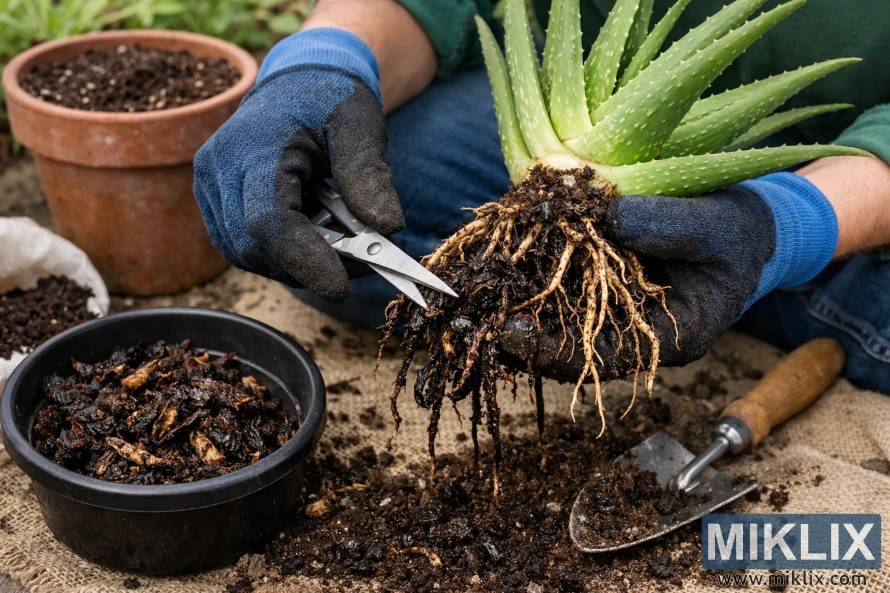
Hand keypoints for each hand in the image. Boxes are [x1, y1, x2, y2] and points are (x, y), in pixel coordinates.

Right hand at [193, 28, 403, 301]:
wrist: (298, 82)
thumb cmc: (330, 100)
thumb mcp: (361, 128)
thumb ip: (370, 176)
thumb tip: (388, 229)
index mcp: (253, 146)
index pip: (269, 221)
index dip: (304, 260)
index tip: (341, 287)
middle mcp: (219, 167)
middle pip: (253, 246)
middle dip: (306, 266)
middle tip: (360, 265)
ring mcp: (209, 185)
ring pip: (244, 253)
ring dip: (293, 264)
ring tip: (339, 247)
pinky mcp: (213, 200)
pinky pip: (240, 246)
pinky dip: (278, 254)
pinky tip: (312, 238)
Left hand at [500, 173, 838, 381]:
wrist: (747, 227)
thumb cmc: (739, 231)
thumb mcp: (715, 225)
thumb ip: (666, 225)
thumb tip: (606, 217)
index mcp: (670, 337)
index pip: (602, 359)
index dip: (553, 350)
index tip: (508, 334)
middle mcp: (635, 334)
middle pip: (566, 349)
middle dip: (516, 338)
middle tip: (467, 323)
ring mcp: (616, 312)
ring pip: (556, 323)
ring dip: (510, 311)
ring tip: (465, 303)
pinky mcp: (602, 286)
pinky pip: (559, 291)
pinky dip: (526, 281)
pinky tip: (491, 271)